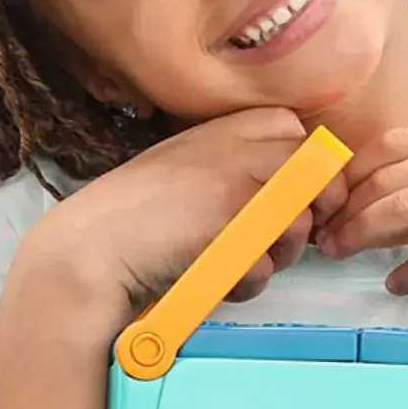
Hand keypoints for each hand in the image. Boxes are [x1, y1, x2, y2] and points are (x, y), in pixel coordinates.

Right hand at [31, 107, 347, 326]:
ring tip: (233, 262)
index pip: (301, 137)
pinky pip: (268, 264)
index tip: (290, 202)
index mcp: (227, 125)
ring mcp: (236, 182)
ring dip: (275, 258)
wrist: (90, 249)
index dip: (306, 175)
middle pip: (317, 181)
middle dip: (305, 220)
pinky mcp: (229, 226)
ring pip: (301, 227)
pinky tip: (212, 277)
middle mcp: (238, 145)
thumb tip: (302, 195)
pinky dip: (245, 283)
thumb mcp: (190, 167)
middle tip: (273, 242)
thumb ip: (241, 166)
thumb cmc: (134, 216)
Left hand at [315, 118, 407, 303]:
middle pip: (388, 178)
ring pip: (402, 208)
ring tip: (343, 254)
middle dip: (348, 210)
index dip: (350, 175)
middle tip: (324, 238)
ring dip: (363, 234)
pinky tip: (396, 283)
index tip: (327, 202)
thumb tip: (364, 189)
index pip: (389, 145)